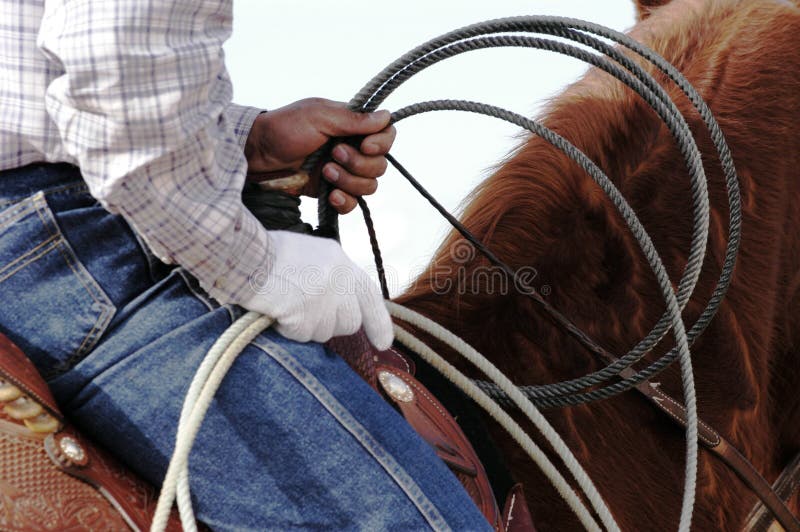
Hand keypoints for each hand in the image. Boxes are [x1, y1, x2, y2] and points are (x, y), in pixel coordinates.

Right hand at [241, 230, 392, 349]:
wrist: (246, 255)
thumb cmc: (269, 254)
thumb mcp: (310, 254)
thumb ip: (330, 277)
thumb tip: (337, 305)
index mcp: (342, 263)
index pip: (371, 297)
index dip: (379, 323)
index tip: (383, 344)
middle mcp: (340, 281)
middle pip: (349, 322)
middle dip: (330, 324)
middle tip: (304, 310)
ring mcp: (325, 300)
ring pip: (324, 332)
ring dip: (306, 326)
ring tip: (286, 302)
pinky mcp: (306, 316)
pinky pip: (301, 335)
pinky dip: (287, 328)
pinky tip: (276, 308)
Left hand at [244, 98, 395, 213]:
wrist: (258, 156)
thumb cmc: (285, 128)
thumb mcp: (319, 116)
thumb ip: (353, 120)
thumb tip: (387, 116)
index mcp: (352, 127)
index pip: (387, 136)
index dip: (381, 144)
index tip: (365, 145)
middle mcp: (352, 149)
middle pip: (380, 165)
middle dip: (359, 163)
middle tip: (333, 154)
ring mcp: (343, 173)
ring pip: (369, 186)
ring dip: (349, 181)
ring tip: (324, 172)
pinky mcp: (332, 193)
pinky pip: (354, 204)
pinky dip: (346, 201)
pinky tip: (331, 196)